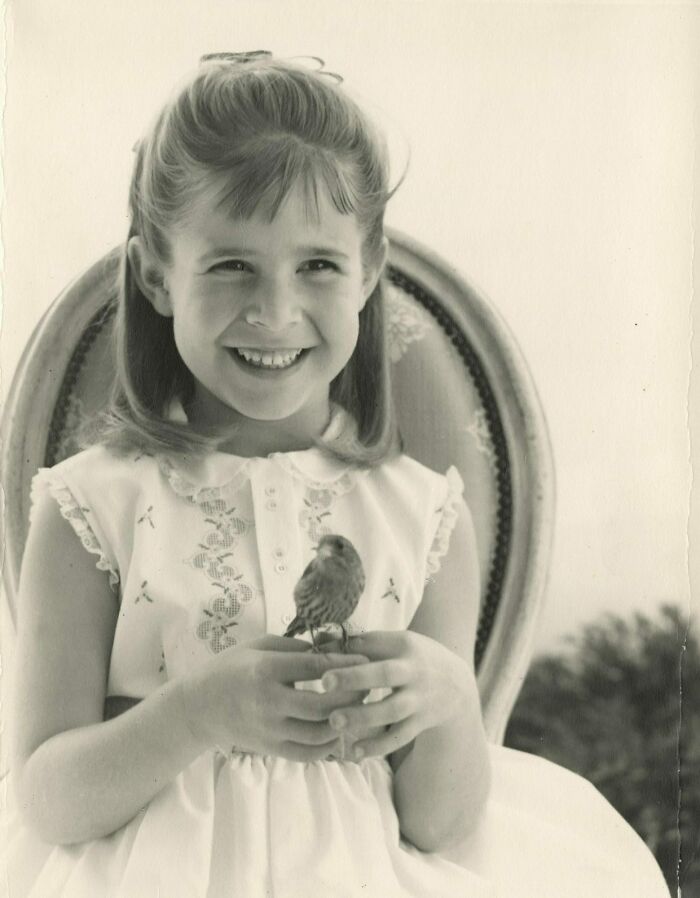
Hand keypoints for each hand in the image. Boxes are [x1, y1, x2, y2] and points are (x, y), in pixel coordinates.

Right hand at [179, 635, 368, 761]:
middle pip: (323, 704)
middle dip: (351, 696)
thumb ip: (292, 647)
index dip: (345, 664)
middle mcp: (269, 702)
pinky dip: (327, 746)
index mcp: (267, 670)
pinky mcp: (270, 749)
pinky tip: (337, 732)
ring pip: (319, 733)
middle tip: (367, 686)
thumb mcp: (257, 646)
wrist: (198, 706)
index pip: (316, 668)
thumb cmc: (230, 668)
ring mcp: (270, 729)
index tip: (366, 660)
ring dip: (344, 722)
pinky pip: (307, 753)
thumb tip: (329, 650)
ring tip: (356, 709)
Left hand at [319, 631, 472, 759]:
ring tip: (334, 722)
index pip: (374, 644)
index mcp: (405, 645)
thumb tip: (321, 641)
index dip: (349, 650)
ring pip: (391, 710)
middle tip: (325, 683)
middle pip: (385, 674)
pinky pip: (399, 737)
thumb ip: (363, 644)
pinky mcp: (422, 722)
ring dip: (363, 717)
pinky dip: (378, 746)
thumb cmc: (414, 659)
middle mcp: (415, 671)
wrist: (457, 686)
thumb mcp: (397, 644)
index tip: (321, 657)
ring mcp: (420, 699)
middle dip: (355, 678)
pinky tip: (355, 753)